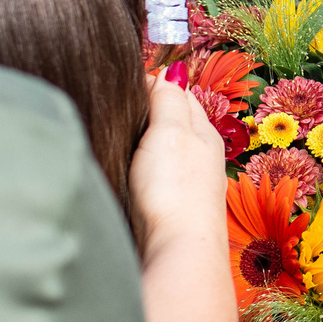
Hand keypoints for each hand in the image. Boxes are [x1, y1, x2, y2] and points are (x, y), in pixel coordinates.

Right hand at [128, 76, 227, 257]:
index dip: (153, 85)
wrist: (177, 250)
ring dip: (147, 141)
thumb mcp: (171, 132)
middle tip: (118, 106)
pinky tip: (132, 173)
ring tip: (122, 137)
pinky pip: (159, 175)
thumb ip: (170, 100)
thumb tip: (171, 71)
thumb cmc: (175, 190)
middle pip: (174, 121)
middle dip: (151, 111)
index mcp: (204, 132)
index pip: (180, 94)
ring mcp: (190, 182)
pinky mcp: (174, 207)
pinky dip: (145, 167)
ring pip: (166, 150)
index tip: (123, 83)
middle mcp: (202, 155)